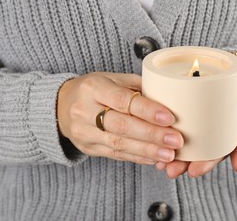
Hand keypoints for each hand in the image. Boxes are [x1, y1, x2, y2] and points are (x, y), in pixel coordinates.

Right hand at [57, 72, 183, 164]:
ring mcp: (84, 132)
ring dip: (148, 150)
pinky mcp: (87, 148)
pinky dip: (137, 157)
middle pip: (122, 125)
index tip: (170, 118)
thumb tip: (168, 99)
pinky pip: (115, 155)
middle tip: (176, 140)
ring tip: (169, 154)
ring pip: (119, 144)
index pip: (123, 100)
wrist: (60, 106)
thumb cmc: (93, 89)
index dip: (147, 110)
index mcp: (93, 87)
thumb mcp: (111, 78)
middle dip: (152, 134)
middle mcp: (85, 110)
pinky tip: (154, 159)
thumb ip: (137, 87)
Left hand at [158, 59, 236, 177]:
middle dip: (181, 163)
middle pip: (194, 149)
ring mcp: (196, 117)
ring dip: (168, 150)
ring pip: (181, 138)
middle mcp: (208, 129)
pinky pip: (172, 119)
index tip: (192, 172)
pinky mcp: (184, 103)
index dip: (204, 164)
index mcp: (224, 133)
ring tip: (157, 160)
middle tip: (168, 170)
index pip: (214, 153)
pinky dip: (162, 127)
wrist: (234, 64)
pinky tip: (152, 134)